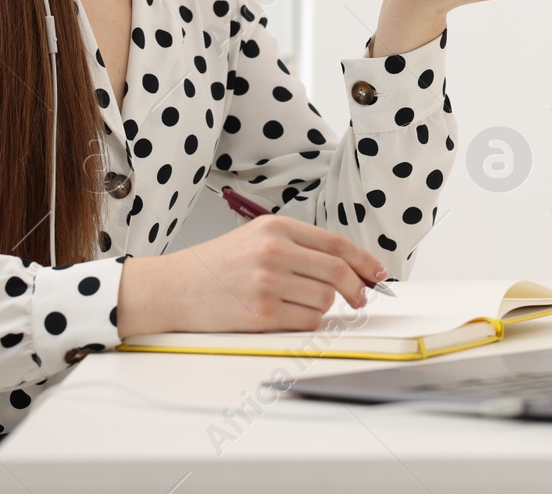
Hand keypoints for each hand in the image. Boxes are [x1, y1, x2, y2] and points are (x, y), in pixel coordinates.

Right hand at [116, 215, 387, 336]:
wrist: (173, 288)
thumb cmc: (214, 265)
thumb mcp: (254, 238)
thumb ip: (298, 246)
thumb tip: (347, 266)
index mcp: (275, 227)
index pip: (336, 244)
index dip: (364, 260)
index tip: (378, 273)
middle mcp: (274, 251)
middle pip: (338, 272)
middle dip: (356, 289)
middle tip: (360, 298)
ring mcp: (268, 282)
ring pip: (324, 300)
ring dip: (322, 307)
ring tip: (298, 304)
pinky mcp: (262, 313)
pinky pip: (306, 323)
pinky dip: (306, 323)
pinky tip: (286, 316)